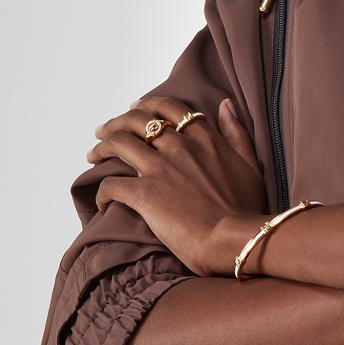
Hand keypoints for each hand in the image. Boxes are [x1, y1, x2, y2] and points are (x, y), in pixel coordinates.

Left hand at [91, 96, 266, 273]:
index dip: (147, 105)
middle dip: (116, 123)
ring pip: (117, 144)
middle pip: (137, 120)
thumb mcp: (251, 164)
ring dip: (100, 148)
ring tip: (92, 156)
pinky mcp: (143, 194)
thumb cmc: (246, 209)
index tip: (134, 108)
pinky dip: (101, 192)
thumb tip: (226, 104)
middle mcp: (179, 147)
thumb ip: (237, 132)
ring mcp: (159, 169)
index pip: (169, 108)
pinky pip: (110, 184)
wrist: (235, 239)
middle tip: (104, 131)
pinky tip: (102, 201)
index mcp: (204, 139)